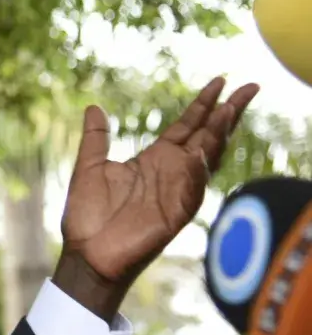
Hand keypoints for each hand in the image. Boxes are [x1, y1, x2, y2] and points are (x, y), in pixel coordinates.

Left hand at [55, 77, 259, 319]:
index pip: (187, 125)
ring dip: (218, 136)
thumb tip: (92, 106)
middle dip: (228, 112)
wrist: (85, 254)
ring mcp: (176, 192)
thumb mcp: (88, 166)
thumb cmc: (88, 216)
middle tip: (248, 87)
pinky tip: (198, 154)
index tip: (220, 80)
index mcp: (154, 159)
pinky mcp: (174, 214)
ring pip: (206, 158)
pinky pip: (191, 190)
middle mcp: (171, 172)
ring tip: (228, 111)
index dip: (204, 104)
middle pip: (208, 136)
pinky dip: (196, 172)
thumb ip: (95, 137)